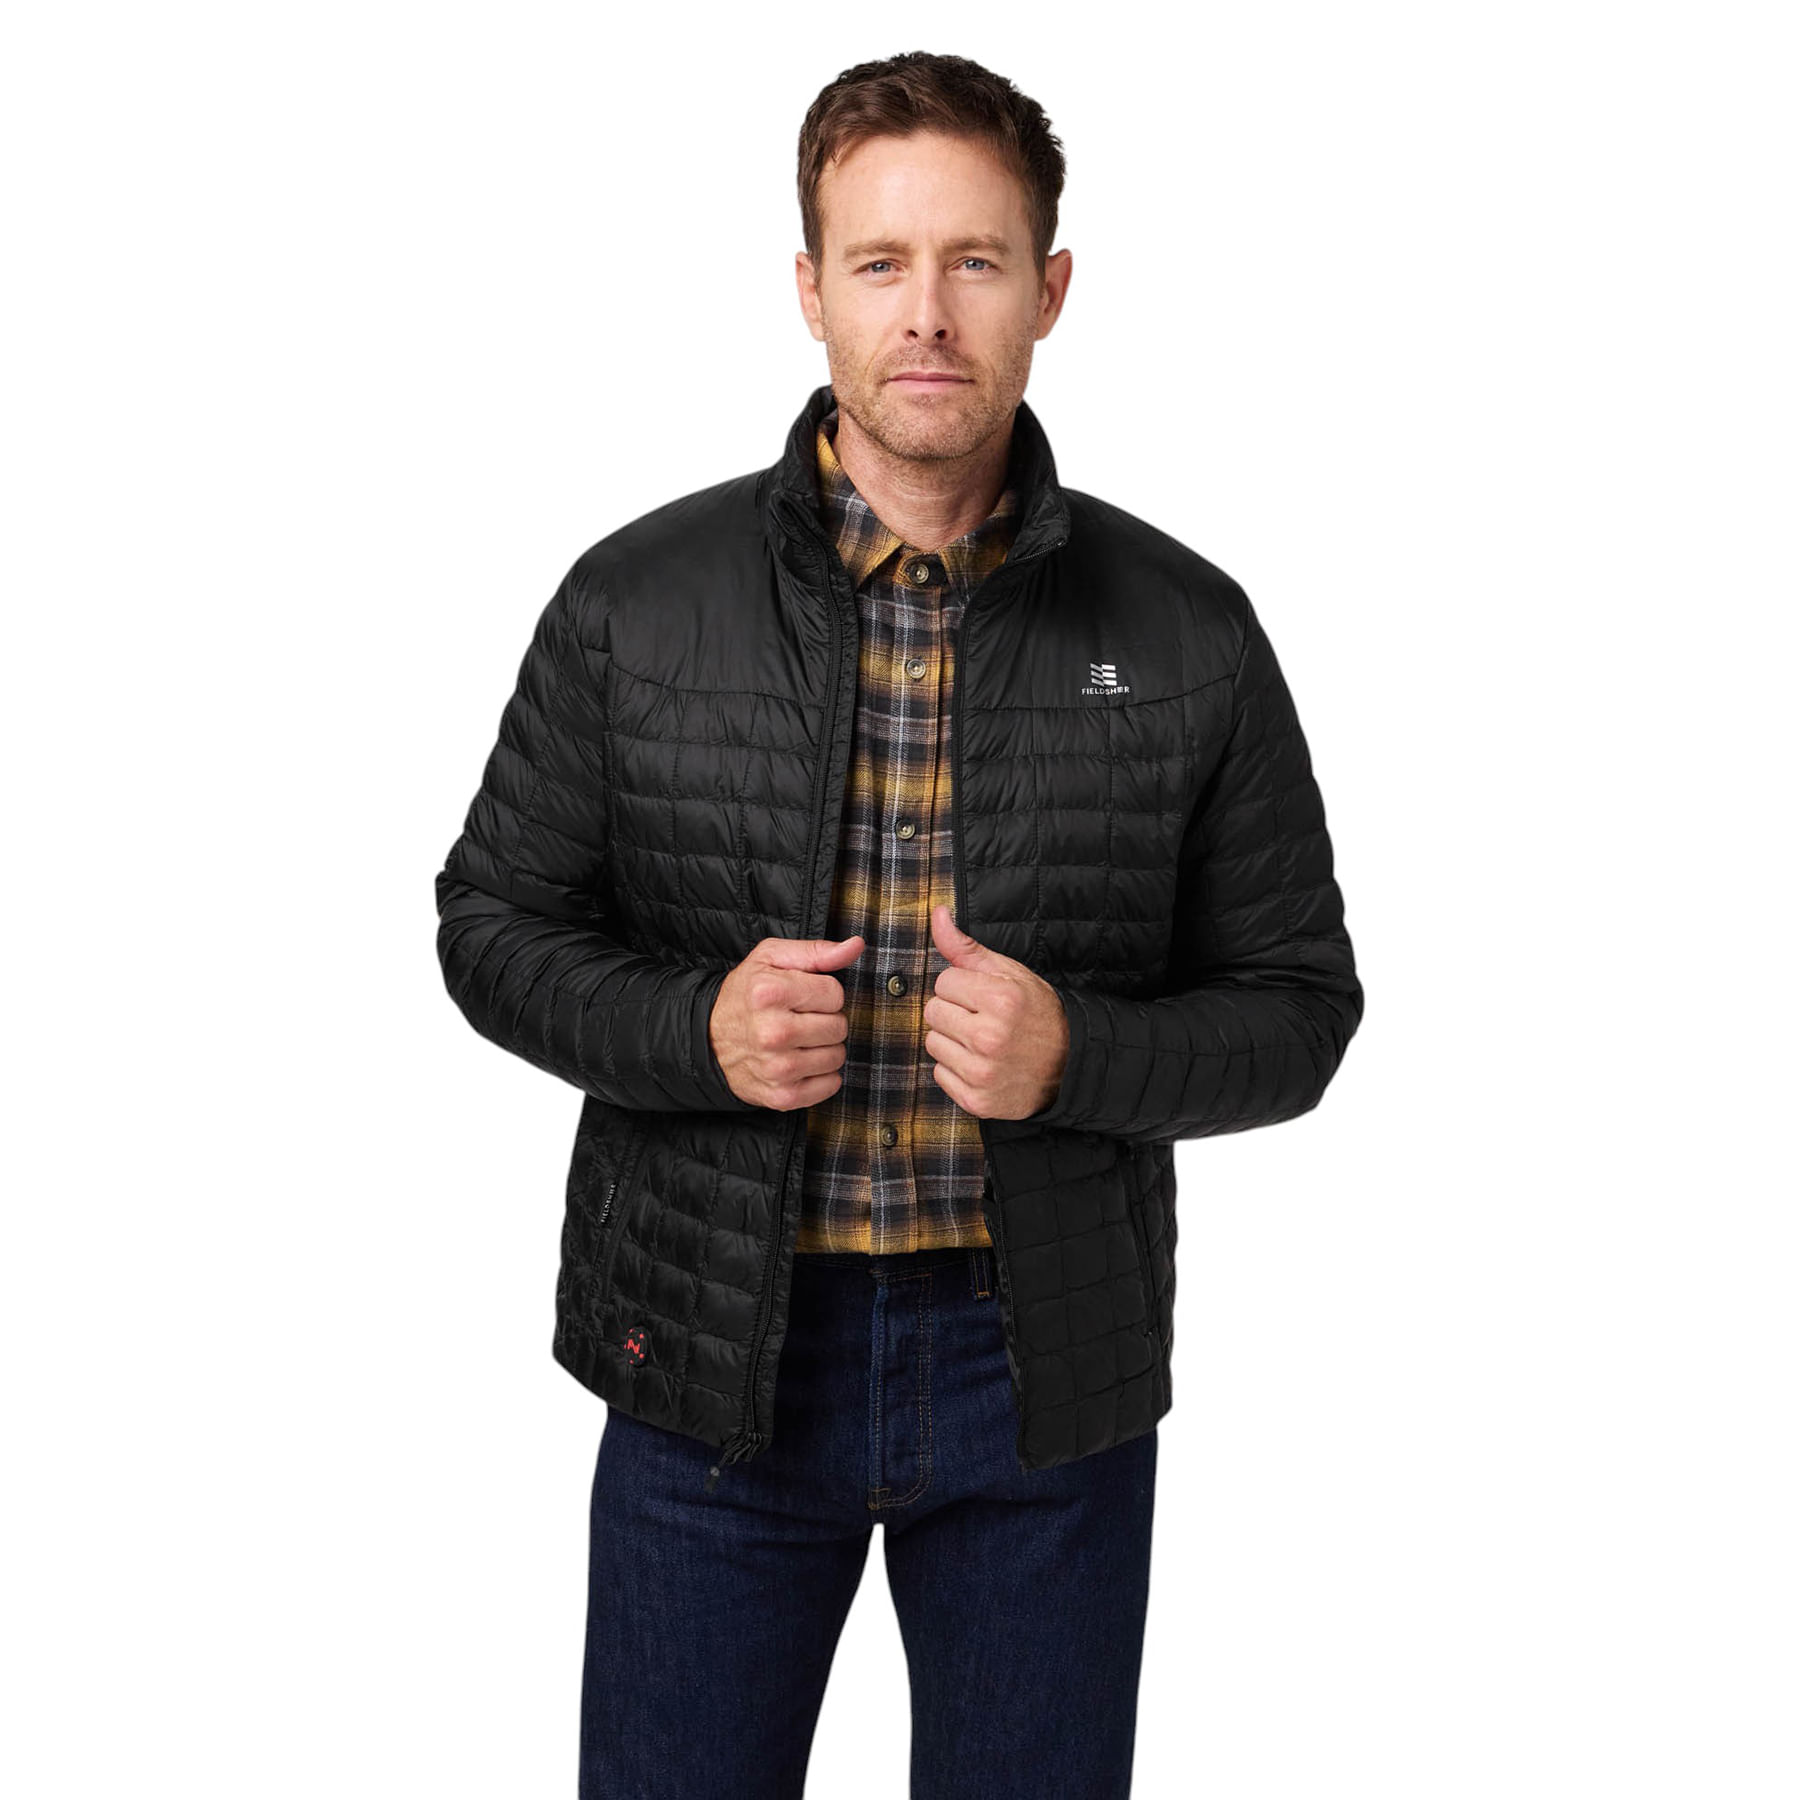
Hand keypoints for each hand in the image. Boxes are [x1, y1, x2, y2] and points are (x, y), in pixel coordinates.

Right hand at [708, 933, 862, 1110]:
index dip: (823, 993)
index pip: (835, 994)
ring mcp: (778, 1068)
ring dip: (824, 1048)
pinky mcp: (782, 1095)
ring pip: (838, 1056)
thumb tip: (856, 946)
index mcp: (769, 993)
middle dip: (825, 1020)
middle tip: (801, 1019)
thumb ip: (817, 951)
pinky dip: (822, 1075)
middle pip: (839, 1026)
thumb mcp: (771, 959)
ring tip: (799, 1040)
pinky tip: (800, 1062)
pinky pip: (831, 1085)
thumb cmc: (745, 995)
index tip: (803, 997)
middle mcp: (773, 1032)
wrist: (708, 1040)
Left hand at [923, 905, 1069, 1118]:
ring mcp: (983, 1073)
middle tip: (982, 1019)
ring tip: (981, 1042)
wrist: (1069, 1067)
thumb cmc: (1037, 1014)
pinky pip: (939, 1074)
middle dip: (953, 1012)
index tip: (984, 997)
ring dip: (951, 1041)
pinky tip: (980, 1064)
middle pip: (932, 1012)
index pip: (944, 982)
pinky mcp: (977, 1100)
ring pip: (932, 1043)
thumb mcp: (1010, 974)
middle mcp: (990, 1038)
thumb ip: (966, 947)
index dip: (963, 987)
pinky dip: (955, 1069)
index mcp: (1000, 1000)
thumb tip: (937, 913)